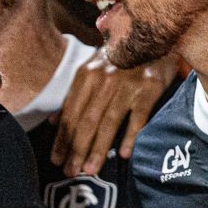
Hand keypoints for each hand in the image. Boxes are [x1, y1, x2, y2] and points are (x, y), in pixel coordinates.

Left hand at [52, 49, 175, 175]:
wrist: (153, 34)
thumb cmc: (120, 58)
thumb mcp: (92, 70)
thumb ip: (74, 96)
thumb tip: (53, 122)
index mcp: (86, 76)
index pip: (71, 114)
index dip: (62, 139)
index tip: (56, 160)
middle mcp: (104, 80)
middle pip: (87, 121)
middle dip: (76, 149)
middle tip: (71, 172)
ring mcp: (127, 84)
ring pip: (109, 122)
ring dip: (98, 149)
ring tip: (90, 170)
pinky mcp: (150, 88)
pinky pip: (138, 116)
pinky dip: (130, 136)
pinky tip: (123, 154)